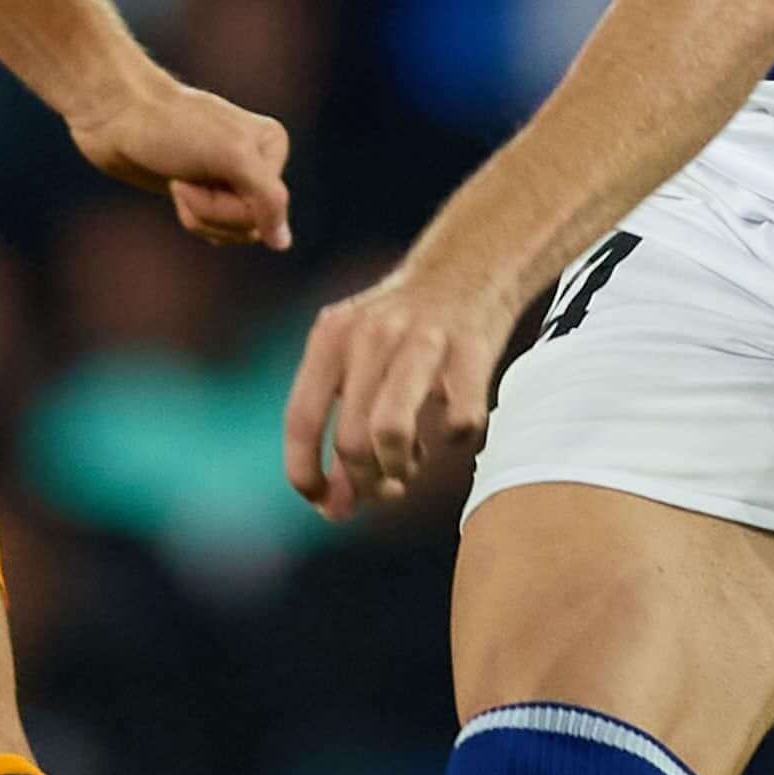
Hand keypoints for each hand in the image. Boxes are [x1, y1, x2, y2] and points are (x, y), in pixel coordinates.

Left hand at [65, 67, 292, 248]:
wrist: (116, 116)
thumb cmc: (170, 129)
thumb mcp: (231, 157)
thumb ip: (267, 198)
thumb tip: (283, 243)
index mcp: (273, 145)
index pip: (268, 208)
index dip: (227, 205)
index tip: (197, 170)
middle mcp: (258, 162)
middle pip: (252, 225)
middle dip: (210, 212)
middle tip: (182, 180)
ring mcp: (231, 178)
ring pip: (232, 231)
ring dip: (198, 215)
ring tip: (177, 182)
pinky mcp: (206, 191)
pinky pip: (214, 228)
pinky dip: (192, 217)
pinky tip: (176, 189)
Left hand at [284, 254, 511, 519]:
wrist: (470, 266)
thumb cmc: (403, 330)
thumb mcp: (355, 355)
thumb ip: (337, 422)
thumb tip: (334, 509)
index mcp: (330, 337)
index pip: (300, 421)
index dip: (306, 475)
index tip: (324, 506)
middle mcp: (370, 335)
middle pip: (351, 441)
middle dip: (366, 483)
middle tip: (385, 488)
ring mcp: (423, 340)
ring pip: (391, 434)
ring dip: (401, 470)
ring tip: (411, 466)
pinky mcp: (472, 350)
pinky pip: (458, 424)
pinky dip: (456, 442)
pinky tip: (452, 429)